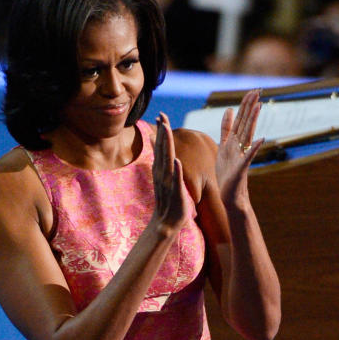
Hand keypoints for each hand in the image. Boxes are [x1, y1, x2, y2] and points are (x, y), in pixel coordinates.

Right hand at [151, 113, 187, 234]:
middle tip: (162, 115)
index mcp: (161, 170)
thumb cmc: (169, 202)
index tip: (161, 116)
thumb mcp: (164, 179)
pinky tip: (177, 161)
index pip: (161, 147)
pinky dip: (176, 171)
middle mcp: (162, 174)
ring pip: (167, 160)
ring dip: (167, 145)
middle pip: (162, 149)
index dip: (161, 132)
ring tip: (167, 130)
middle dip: (163, 132)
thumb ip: (163, 163)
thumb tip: (161, 148)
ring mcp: (168, 183)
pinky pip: (176, 180)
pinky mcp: (175, 193)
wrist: (166, 224)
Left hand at [215, 89, 261, 206]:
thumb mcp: (224, 146)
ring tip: (259, 106)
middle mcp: (240, 147)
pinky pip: (248, 157)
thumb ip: (226, 128)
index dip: (245, 105)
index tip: (252, 91)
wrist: (230, 196)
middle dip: (250, 107)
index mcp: (235, 141)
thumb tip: (229, 110)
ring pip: (247, 135)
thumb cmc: (227, 173)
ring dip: (253, 121)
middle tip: (258, 91)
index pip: (241, 119)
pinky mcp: (241, 169)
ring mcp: (241, 157)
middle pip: (245, 123)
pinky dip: (254, 149)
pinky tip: (260, 139)